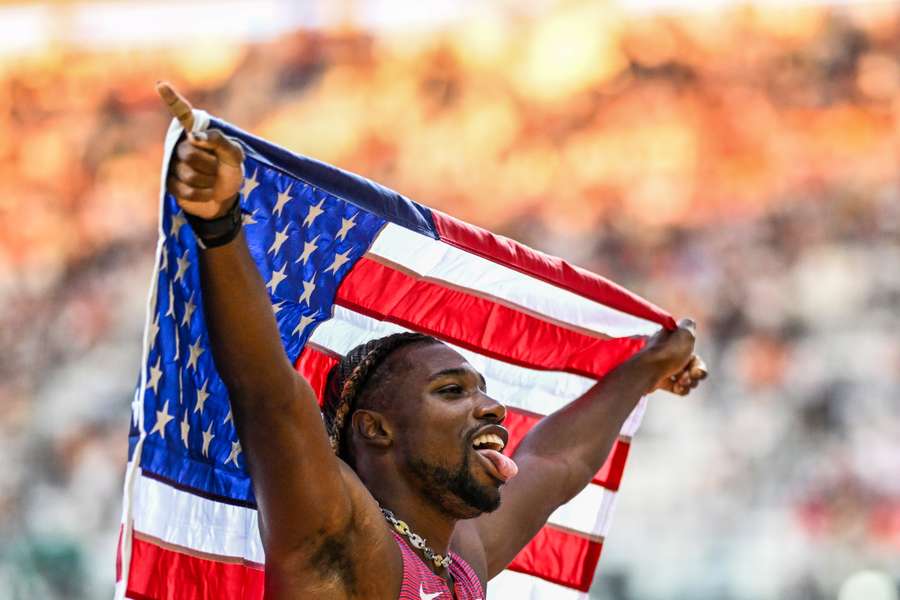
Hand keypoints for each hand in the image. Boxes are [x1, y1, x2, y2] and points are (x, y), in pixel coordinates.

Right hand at [157, 81, 244, 219]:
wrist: (226, 196)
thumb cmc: (229, 169)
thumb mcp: (235, 154)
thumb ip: (219, 140)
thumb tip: (193, 136)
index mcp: (196, 132)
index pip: (182, 113)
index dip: (172, 99)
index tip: (161, 84)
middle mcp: (181, 145)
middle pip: (190, 153)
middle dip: (210, 165)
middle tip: (216, 167)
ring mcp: (173, 164)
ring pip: (189, 174)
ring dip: (208, 181)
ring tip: (211, 179)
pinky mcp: (171, 184)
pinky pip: (186, 191)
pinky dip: (203, 194)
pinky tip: (206, 191)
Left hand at [637, 319, 708, 395]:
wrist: (647, 371)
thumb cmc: (667, 352)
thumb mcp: (684, 332)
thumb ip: (689, 325)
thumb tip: (688, 324)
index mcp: (673, 341)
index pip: (693, 352)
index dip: (698, 360)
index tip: (693, 361)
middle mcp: (669, 353)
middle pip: (694, 366)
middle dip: (696, 373)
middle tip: (690, 375)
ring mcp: (665, 368)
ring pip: (688, 378)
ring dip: (689, 381)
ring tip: (680, 381)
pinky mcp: (661, 381)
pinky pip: (679, 388)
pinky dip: (680, 388)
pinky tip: (676, 387)